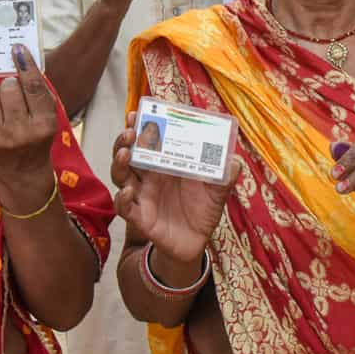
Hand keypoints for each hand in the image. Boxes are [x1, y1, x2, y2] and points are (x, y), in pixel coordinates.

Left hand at [0, 45, 56, 179]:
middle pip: (9, 87)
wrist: (22, 167)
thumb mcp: (47, 114)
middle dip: (10, 84)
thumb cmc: (37, 132)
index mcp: (43, 125)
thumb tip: (19, 55)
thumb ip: (38, 89)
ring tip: (1, 103)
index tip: (18, 48)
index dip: (26, 65)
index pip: (33, 88)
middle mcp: (20, 133)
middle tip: (12, 92)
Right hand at [111, 113, 240, 263]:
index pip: (148, 140)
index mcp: (165, 163)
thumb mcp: (218, 189)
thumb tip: (234, 161)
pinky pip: (124, 208)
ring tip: (126, 153)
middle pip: (128, 153)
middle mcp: (149, 176)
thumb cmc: (203, 209)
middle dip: (124, 140)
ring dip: (119, 163)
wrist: (197, 241)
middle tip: (130, 131)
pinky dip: (122, 199)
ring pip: (120, 175)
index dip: (139, 126)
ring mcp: (142, 195)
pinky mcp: (141, 217)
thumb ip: (225, 175)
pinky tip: (128, 192)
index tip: (138, 113)